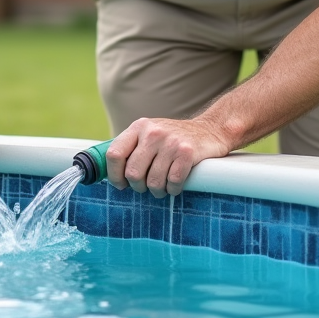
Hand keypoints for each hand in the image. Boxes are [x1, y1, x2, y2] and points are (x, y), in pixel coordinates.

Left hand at [105, 117, 232, 197]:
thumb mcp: (150, 134)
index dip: (114, 175)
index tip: (121, 184)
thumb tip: (107, 172)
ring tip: (162, 187)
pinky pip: (172, 182)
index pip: (114, 154)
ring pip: (153, 182)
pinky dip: (173, 189)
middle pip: (133, 173)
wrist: (210, 130)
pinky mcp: (187, 152)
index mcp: (139, 127)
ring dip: (157, 191)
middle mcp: (153, 132)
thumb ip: (131, 147)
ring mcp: (171, 142)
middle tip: (146, 187)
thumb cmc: (174, 139)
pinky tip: (174, 185)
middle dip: (139, 187)